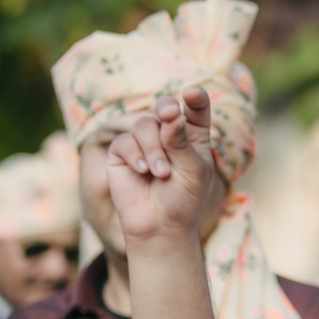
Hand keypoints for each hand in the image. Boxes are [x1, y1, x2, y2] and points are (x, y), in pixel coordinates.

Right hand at [105, 87, 215, 245]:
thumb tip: (170, 115)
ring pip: (144, 125)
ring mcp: (144, 142)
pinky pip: (125, 141)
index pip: (196, 110)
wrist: (161, 225)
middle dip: (167, 109)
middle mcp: (168, 135)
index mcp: (193, 136)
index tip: (193, 93)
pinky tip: (144, 172)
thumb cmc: (184, 199)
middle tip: (169, 115)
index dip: (196, 99)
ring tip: (162, 173)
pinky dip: (135, 156)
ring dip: (153, 148)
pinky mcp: (122, 152)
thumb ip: (181, 142)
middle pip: (165, 108)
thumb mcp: (192, 170)